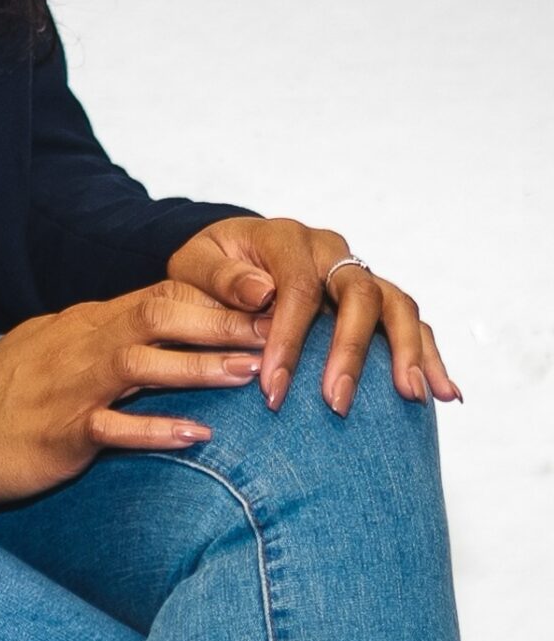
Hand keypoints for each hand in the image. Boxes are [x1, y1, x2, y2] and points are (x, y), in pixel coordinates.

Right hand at [0, 280, 271, 505]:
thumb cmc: (11, 391)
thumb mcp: (60, 348)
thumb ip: (109, 337)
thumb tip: (160, 327)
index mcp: (89, 322)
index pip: (160, 295)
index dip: (216, 297)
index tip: (266, 303)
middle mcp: (84, 344)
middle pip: (159, 316)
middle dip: (220, 320)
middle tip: (277, 328)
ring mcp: (72, 386)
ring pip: (142, 364)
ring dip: (199, 366)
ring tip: (250, 373)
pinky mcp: (62, 432)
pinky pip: (115, 429)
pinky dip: (157, 430)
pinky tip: (197, 436)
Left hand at [164, 215, 463, 416]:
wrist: (226, 254)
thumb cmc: (209, 265)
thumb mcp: (195, 263)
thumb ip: (221, 276)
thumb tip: (262, 293)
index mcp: (286, 238)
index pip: (297, 288)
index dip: (288, 340)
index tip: (273, 388)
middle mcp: (329, 250)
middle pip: (358, 293)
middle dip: (349, 351)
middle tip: (335, 402)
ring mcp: (356, 271)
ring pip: (397, 304)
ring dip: (408, 351)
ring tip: (414, 397)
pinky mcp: (373, 296)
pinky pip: (410, 322)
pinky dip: (429, 355)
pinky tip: (445, 394)